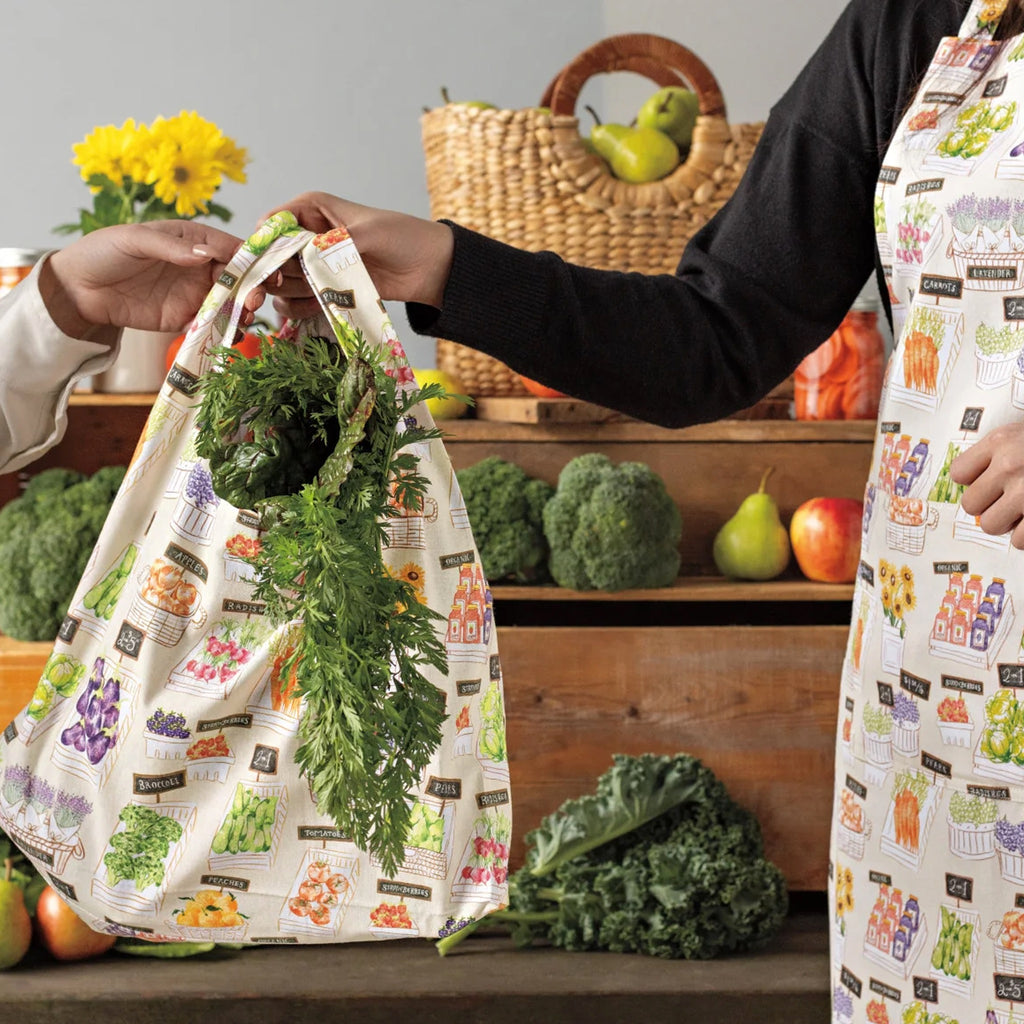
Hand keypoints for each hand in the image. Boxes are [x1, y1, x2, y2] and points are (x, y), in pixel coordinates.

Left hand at [40, 221, 266, 340]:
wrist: (80, 289)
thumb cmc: (105, 252)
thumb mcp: (135, 240)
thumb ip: (172, 247)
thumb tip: (207, 254)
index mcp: (194, 240)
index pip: (233, 248)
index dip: (253, 260)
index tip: (267, 273)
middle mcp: (201, 267)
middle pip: (239, 278)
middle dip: (252, 289)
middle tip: (253, 301)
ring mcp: (195, 294)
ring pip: (231, 303)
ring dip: (242, 312)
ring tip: (242, 320)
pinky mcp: (186, 318)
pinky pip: (212, 325)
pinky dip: (224, 331)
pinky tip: (228, 336)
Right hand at [261, 192, 453, 318]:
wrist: (430, 268)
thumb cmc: (403, 237)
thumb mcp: (369, 233)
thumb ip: (336, 244)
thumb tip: (307, 256)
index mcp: (312, 209)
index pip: (273, 224)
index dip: (265, 246)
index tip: (271, 267)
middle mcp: (307, 235)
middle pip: (271, 257)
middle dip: (272, 275)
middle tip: (282, 289)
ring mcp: (315, 265)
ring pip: (281, 282)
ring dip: (288, 293)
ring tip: (313, 295)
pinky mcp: (325, 289)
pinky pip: (298, 301)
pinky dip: (299, 309)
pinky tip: (312, 309)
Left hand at [950, 422, 1023, 548]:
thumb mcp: (1020, 434)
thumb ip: (995, 452)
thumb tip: (964, 481)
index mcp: (1001, 441)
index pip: (958, 473)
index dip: (973, 480)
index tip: (989, 478)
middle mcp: (1010, 465)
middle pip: (970, 505)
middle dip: (988, 504)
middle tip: (1008, 498)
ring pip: (991, 525)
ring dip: (1005, 522)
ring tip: (1022, 510)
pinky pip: (1019, 541)